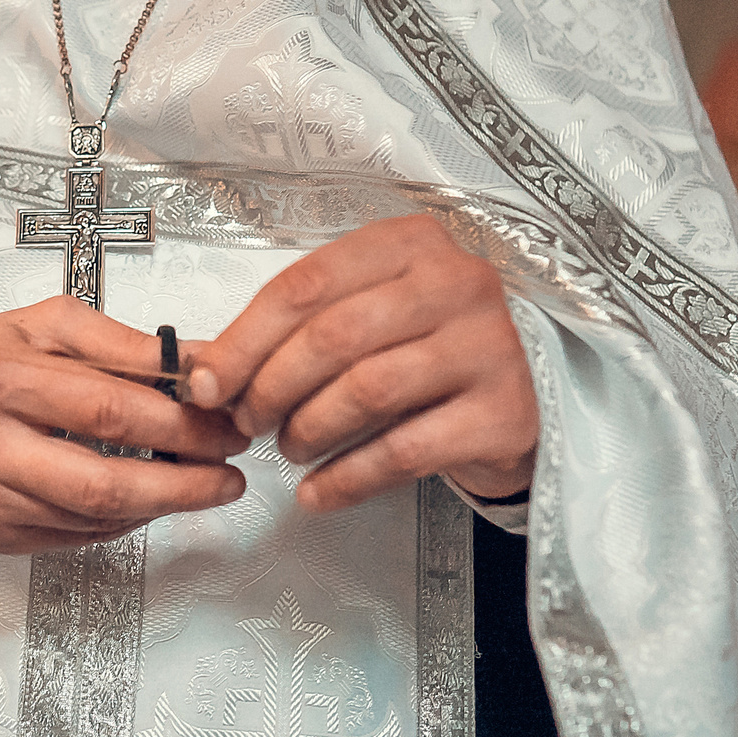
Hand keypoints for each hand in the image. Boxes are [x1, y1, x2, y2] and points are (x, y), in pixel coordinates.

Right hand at [0, 296, 250, 554]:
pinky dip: (122, 521)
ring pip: (94, 518)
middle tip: (228, 472)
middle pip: (104, 481)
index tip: (225, 425)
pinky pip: (75, 537)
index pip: (108, 410)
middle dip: (183, 482)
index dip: (179, 425)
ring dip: (160, 505)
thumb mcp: (47, 326)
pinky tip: (146, 499)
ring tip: (199, 483)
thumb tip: (201, 363)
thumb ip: (126, 345)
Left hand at [186, 216, 537, 511]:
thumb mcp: (373, 317)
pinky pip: (403, 450)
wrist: (532, 397)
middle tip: (245, 422)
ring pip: (366, 390)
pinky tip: (318, 493)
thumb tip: (205, 370)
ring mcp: (489, 346)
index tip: (206, 383)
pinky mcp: (504, 413)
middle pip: (334, 335)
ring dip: (308, 429)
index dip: (245, 338)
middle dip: (271, 386)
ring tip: (288, 449)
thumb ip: (300, 330)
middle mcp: (458, 283)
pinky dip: (347, 477)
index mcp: (412, 244)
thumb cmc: (432, 352)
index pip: (307, 283)